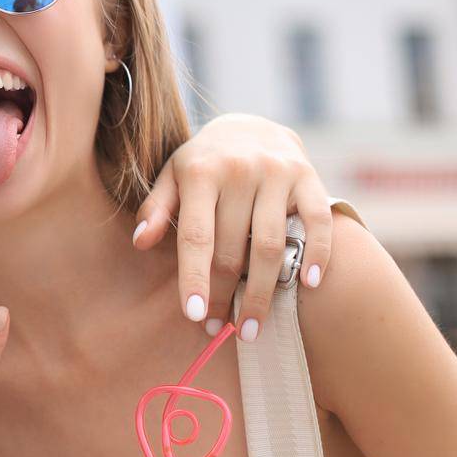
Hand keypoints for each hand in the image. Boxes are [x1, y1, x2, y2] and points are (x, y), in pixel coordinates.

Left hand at [134, 113, 333, 338]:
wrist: (251, 125)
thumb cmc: (204, 163)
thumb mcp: (172, 177)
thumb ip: (156, 208)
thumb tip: (139, 242)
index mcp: (200, 172)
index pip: (196, 235)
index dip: (195, 278)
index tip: (194, 316)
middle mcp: (240, 171)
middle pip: (232, 248)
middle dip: (224, 295)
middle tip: (217, 330)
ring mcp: (278, 174)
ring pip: (272, 245)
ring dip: (262, 292)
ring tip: (252, 327)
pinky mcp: (309, 178)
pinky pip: (317, 222)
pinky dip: (316, 255)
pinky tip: (307, 285)